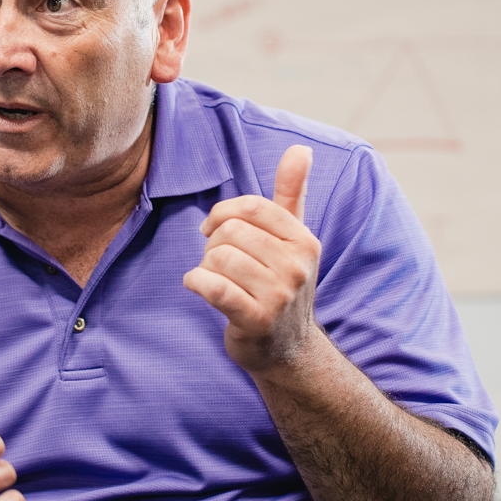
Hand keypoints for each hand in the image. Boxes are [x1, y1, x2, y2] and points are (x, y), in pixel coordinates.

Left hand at [183, 144, 322, 374]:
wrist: (288, 351)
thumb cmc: (281, 285)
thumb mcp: (293, 239)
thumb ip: (293, 193)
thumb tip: (301, 149)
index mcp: (304, 240)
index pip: (252, 207)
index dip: (223, 213)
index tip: (213, 228)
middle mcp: (297, 266)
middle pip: (231, 231)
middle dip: (213, 245)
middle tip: (220, 264)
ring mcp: (279, 296)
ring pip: (218, 257)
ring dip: (205, 267)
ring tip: (217, 280)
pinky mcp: (256, 321)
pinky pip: (212, 286)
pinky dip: (196, 283)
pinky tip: (199, 287)